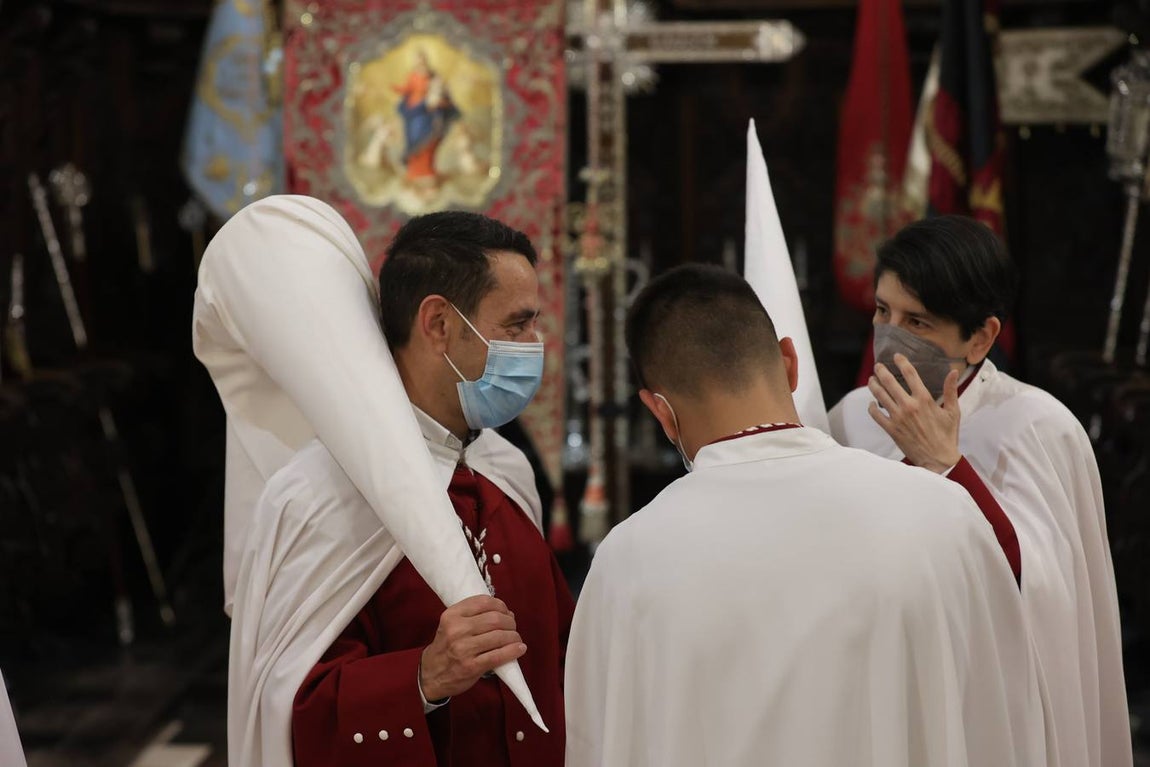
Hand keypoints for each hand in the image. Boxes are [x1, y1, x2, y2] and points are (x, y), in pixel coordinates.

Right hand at [419, 595, 525, 701]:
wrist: (430, 675)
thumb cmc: (446, 647)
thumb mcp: (450, 625)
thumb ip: (472, 616)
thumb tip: (506, 613)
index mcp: (451, 615)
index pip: (483, 602)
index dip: (500, 605)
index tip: (505, 612)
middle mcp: (456, 630)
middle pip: (494, 619)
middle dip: (510, 622)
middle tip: (513, 627)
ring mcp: (463, 649)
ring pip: (499, 636)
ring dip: (514, 636)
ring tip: (516, 639)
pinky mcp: (471, 666)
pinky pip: (498, 655)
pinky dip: (513, 651)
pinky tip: (520, 649)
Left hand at [867, 353, 961, 473]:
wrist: (938, 460)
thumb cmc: (947, 436)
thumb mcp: (953, 412)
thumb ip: (951, 390)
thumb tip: (954, 371)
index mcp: (924, 400)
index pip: (910, 375)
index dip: (902, 362)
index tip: (896, 356)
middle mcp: (909, 406)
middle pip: (890, 382)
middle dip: (881, 371)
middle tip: (878, 366)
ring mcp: (898, 418)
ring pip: (880, 396)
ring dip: (873, 385)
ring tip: (871, 380)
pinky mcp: (891, 429)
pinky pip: (876, 415)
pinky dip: (871, 407)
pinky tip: (871, 403)